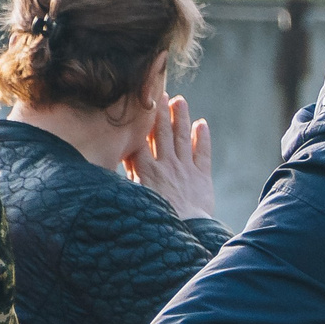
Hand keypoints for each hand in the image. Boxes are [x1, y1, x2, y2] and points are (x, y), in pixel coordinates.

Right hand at [124, 95, 215, 221]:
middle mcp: (166, 164)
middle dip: (161, 112)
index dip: (141, 121)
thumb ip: (130, 175)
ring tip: (180, 100)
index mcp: (146, 169)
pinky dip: (203, 138)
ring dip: (181, 118)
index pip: (141, 139)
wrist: (185, 230)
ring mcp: (185, 169)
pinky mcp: (202, 177)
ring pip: (182, 138)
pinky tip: (201, 124)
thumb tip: (121, 158)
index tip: (139, 104)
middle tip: (161, 93)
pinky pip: (203, 153)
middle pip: (163, 133)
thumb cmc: (156, 216)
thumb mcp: (135, 196)